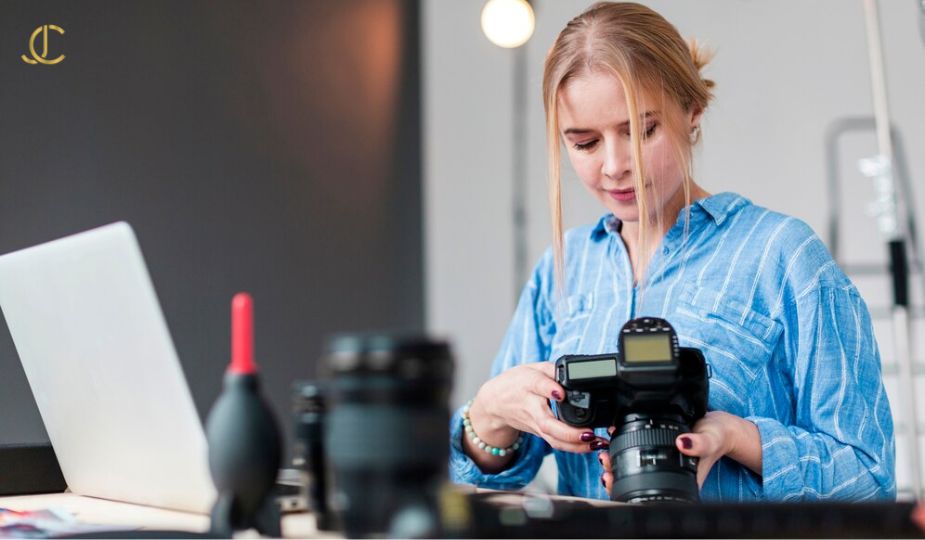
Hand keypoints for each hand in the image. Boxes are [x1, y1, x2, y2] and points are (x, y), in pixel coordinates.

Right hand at [464, 362, 607, 469]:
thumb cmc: (516, 384)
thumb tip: (573, 372)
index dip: (550, 389)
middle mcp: (532, 408)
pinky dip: (575, 448)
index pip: (538, 386)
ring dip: (576, 445)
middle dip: (569, 432)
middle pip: (547, 424)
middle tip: (588, 433)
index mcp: (528, 385)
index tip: (561, 393)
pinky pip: (557, 443)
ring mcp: (536, 425)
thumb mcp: (532, 368)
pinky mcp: (541, 434)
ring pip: (553, 440)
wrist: (496, 404)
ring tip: (596, 443)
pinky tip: (592, 446)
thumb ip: (552, 369)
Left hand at [600, 411, 759, 494]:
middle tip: (604, 463)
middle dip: (617, 476)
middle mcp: (669, 475)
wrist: (718, 428)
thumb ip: (700, 443)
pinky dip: (624, 452)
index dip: (627, 489)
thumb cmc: (717, 437)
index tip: (611, 477)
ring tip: (605, 455)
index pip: (651, 492)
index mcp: (680, 480)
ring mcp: (663, 465)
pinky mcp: (659, 452)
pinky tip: (614, 444)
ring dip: (618, 465)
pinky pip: (638, 456)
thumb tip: (683, 443)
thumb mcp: (710, 438)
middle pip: (638, 483)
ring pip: (635, 471)